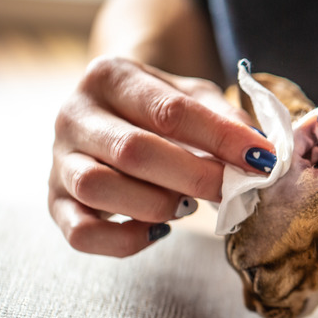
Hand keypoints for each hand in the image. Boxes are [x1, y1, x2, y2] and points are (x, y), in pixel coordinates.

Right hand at [49, 56, 274, 256]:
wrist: (111, 114)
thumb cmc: (160, 108)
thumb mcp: (195, 96)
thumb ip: (225, 119)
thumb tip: (261, 153)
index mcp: (110, 77)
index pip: (169, 110)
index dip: (221, 139)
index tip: (262, 160)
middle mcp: (74, 114)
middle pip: (133, 150)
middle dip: (195, 176)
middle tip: (232, 190)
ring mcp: (59, 160)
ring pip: (99, 188)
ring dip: (156, 203)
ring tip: (187, 204)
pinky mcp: (55, 202)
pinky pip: (82, 233)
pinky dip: (126, 240)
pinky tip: (159, 229)